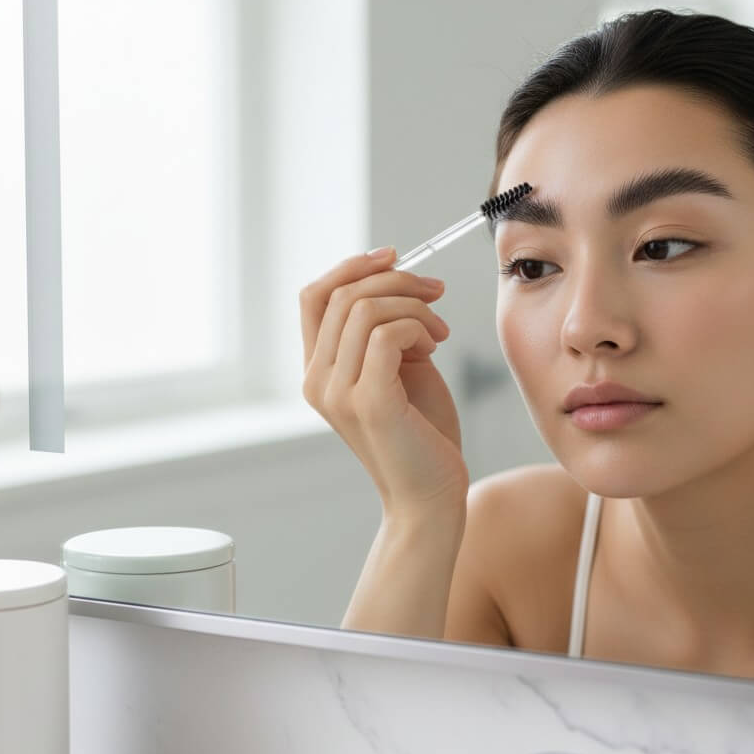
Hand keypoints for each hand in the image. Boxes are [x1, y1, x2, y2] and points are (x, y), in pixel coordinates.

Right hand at [300, 247, 468, 514]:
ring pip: (365, 308)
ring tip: (439, 330)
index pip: (313, 296)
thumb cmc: (421, 435)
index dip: (351, 267)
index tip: (394, 256)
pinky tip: (435, 345)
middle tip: (436, 293)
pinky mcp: (368, 401)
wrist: (430, 497)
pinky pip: (388, 333)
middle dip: (397, 279)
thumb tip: (396, 280)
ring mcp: (338, 392)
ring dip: (413, 305)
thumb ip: (387, 330)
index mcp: (318, 372)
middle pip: (343, 294)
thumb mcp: (399, 370)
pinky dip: (418, 326)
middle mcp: (317, 381)